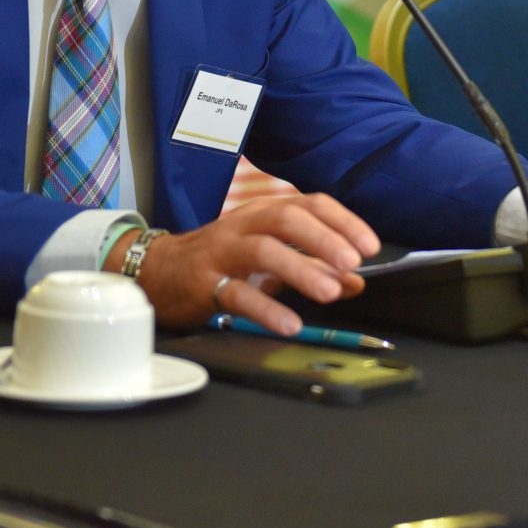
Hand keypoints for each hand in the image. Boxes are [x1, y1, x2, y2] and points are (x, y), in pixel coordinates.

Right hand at [127, 194, 379, 330]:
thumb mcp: (271, 259)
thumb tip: (356, 280)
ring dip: (300, 269)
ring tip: (330, 293)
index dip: (343, 221)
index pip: (310, 204)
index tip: (370, 246)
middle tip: (352, 263)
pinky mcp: (204, 282)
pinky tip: (290, 323)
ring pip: (263, 250)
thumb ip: (313, 266)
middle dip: (323, 239)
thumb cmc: (221, 260)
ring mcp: (222, 250)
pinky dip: (266, 309)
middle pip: (286, 219)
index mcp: (265, 212)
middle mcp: (244, 224)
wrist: (158, 272)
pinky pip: (237, 293)